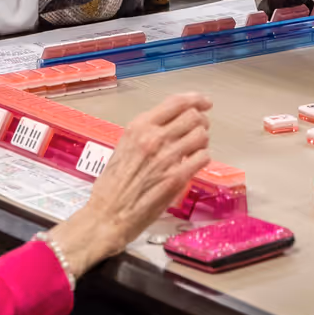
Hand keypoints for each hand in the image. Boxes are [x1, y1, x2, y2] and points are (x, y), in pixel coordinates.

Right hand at [50, 93, 211, 270]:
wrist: (108, 215)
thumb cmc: (112, 185)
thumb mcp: (124, 147)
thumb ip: (146, 134)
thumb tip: (170, 126)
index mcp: (139, 127)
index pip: (176, 102)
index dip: (196, 99)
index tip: (205, 103)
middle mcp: (154, 137)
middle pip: (193, 116)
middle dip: (201, 121)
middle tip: (200, 129)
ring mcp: (167, 157)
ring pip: (201, 135)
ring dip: (202, 141)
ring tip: (196, 149)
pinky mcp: (177, 177)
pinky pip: (203, 157)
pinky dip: (203, 158)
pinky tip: (195, 163)